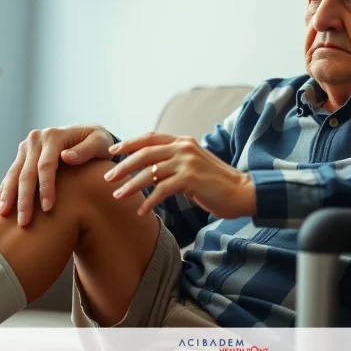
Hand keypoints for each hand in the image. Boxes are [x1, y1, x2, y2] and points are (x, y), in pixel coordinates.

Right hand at [0, 125, 114, 225]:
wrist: (88, 134)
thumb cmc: (99, 143)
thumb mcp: (100, 143)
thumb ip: (87, 150)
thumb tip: (66, 157)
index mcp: (54, 136)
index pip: (46, 166)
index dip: (46, 188)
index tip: (48, 209)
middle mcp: (37, 139)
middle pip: (27, 172)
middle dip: (24, 199)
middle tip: (24, 222)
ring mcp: (27, 146)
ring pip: (14, 174)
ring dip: (8, 195)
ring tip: (3, 215)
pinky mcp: (23, 154)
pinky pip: (11, 174)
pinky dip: (5, 189)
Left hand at [103, 132, 255, 219]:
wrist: (242, 193)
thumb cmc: (215, 184)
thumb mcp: (192, 167)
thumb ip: (173, 164)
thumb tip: (149, 172)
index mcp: (183, 141)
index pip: (149, 137)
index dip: (129, 143)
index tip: (112, 150)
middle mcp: (184, 147)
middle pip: (144, 153)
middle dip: (123, 166)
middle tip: (108, 178)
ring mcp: (187, 162)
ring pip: (150, 173)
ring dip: (131, 186)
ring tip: (118, 196)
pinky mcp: (190, 178)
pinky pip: (162, 190)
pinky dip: (149, 202)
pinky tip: (141, 212)